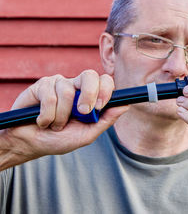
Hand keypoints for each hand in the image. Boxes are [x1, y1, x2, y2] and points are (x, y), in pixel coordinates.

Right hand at [1, 70, 128, 167]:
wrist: (31, 144)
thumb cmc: (59, 139)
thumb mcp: (87, 134)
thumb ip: (106, 120)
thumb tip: (125, 105)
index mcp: (90, 96)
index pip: (105, 81)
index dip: (105, 90)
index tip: (100, 107)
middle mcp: (76, 87)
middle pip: (90, 74)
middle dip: (89, 94)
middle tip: (82, 113)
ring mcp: (59, 84)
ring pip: (67, 92)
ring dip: (61, 116)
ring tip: (55, 125)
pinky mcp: (41, 85)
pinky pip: (49, 96)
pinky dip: (47, 115)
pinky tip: (42, 121)